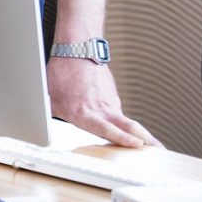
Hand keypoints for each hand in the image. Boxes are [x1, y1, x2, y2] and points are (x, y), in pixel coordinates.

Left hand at [46, 58, 160, 147]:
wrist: (77, 49)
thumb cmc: (62, 72)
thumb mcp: (50, 97)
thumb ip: (50, 116)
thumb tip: (40, 128)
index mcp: (85, 111)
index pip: (106, 127)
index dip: (121, 137)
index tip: (136, 144)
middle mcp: (102, 109)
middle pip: (130, 126)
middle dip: (147, 140)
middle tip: (161, 152)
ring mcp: (110, 102)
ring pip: (127, 122)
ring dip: (139, 136)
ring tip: (152, 149)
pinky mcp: (113, 97)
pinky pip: (118, 113)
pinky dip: (125, 124)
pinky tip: (130, 133)